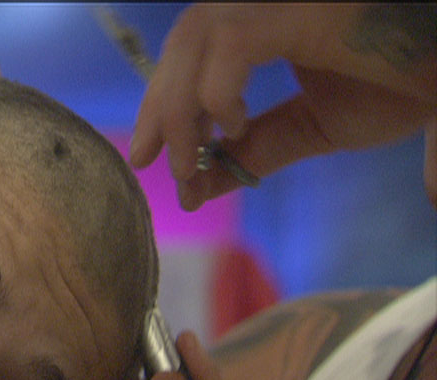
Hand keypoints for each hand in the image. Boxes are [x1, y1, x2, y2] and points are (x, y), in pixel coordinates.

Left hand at [129, 3, 436, 209]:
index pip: (192, 47)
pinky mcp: (307, 8)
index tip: (149, 154)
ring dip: (179, 107)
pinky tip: (235, 125)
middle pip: (184, 37)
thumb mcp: (311, 127)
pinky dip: (218, 91)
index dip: (160, 99)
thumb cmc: (405, 84)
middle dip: (157, 106)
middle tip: (147, 162)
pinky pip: (234, 42)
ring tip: (187, 164)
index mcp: (270, 17)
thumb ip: (255, 152)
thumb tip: (197, 189)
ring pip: (197, 33)